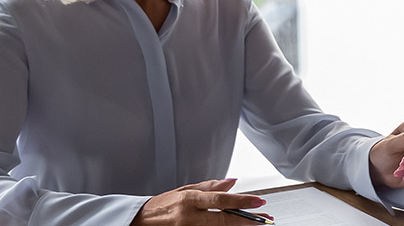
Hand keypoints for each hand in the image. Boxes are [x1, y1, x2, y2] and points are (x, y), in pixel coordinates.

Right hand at [132, 178, 271, 225]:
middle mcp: (188, 216)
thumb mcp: (184, 189)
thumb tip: (232, 182)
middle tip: (263, 219)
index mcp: (189, 199)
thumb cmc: (162, 205)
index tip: (259, 202)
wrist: (140, 220)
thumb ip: (210, 187)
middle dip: (246, 220)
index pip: (221, 200)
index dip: (242, 201)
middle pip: (223, 220)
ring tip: (252, 224)